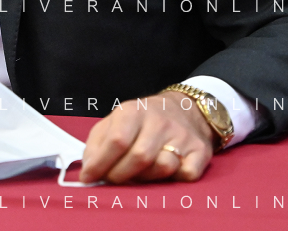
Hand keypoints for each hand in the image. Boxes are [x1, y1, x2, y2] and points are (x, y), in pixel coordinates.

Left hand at [78, 90, 215, 183]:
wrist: (184, 109)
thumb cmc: (141, 121)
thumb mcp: (114, 122)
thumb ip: (97, 144)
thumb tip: (87, 172)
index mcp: (133, 111)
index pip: (117, 141)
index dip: (101, 163)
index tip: (90, 178)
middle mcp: (159, 121)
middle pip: (139, 157)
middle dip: (121, 175)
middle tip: (114, 179)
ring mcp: (182, 135)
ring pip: (163, 166)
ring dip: (147, 177)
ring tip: (140, 172)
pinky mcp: (200, 151)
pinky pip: (187, 174)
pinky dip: (174, 179)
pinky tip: (166, 172)